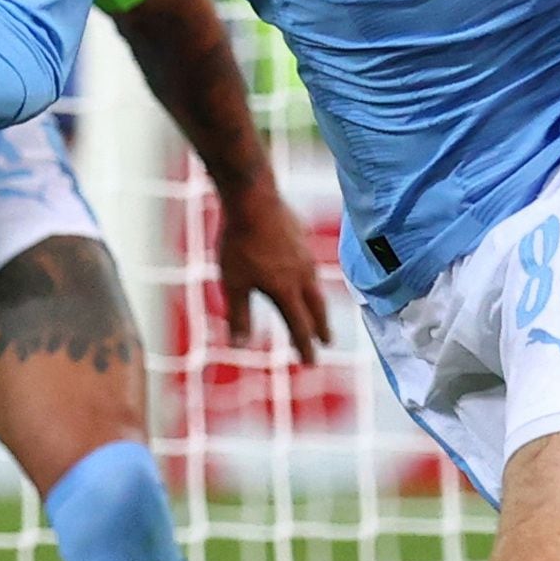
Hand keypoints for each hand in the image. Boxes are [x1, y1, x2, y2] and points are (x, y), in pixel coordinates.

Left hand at [214, 179, 330, 360]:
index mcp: (287, 290)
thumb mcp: (233, 283)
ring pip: (315, 284)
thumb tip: (239, 346)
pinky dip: (308, 275)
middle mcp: (302, 275)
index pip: (300, 326)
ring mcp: (304, 254)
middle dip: (320, 327)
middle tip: (326, 341)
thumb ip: (239, 315)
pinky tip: (302, 270)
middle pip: (316, 307)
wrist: (252, 197)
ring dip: (316, 301)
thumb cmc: (239, 242)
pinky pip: (308, 261)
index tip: (310, 362)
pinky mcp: (301, 235)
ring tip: (315, 308)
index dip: (305, 347)